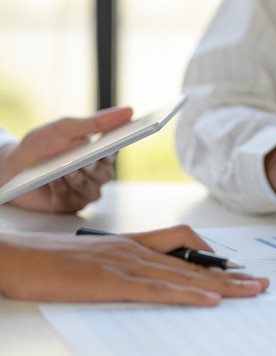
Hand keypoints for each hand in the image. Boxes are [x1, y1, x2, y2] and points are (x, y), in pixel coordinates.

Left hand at [0, 107, 132, 212]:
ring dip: (76, 179)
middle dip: (93, 168)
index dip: (117, 149)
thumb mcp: (66, 128)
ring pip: (92, 189)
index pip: (115, 151)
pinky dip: (62, 189)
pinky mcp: (70, 204)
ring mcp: (83, 190)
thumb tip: (127, 111)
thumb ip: (96, 122)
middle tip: (84, 161)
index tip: (116, 144)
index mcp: (97, 153)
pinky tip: (52, 181)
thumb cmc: (39, 146)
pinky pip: (73, 199)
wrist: (11, 168)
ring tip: (63, 171)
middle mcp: (94, 173)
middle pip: (106, 174)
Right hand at [0, 225, 268, 304]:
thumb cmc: (52, 260)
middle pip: (195, 262)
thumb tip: (157, 276)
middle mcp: (137, 251)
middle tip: (262, 284)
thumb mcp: (98, 258)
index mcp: (134, 244)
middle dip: (232, 275)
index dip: (213, 258)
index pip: (186, 244)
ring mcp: (126, 264)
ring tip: (252, 291)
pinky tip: (210, 301)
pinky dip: (187, 295)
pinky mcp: (111, 282)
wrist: (14, 256)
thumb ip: (128, 263)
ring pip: (185, 275)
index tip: (236, 270)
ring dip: (222, 285)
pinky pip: (158, 289)